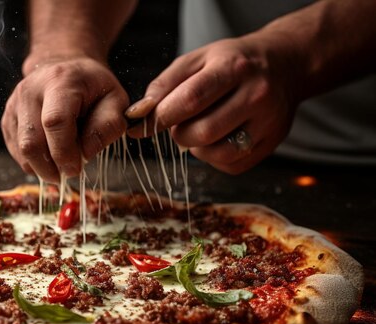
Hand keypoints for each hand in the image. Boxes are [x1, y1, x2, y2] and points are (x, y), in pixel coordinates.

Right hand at [1, 57, 128, 182]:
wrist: (64, 68)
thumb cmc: (92, 88)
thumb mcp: (115, 100)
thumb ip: (108, 126)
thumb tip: (86, 153)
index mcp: (60, 81)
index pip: (55, 122)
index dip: (64, 152)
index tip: (76, 169)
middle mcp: (30, 90)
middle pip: (31, 141)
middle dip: (50, 168)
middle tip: (68, 173)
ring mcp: (14, 104)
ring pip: (21, 150)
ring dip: (42, 167)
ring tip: (61, 163)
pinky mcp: (7, 118)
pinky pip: (16, 151)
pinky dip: (34, 162)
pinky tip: (49, 155)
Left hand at [126, 36, 300, 173]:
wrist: (284, 66)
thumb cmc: (231, 63)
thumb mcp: (197, 60)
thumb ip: (164, 85)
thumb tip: (139, 114)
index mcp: (234, 68)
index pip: (191, 100)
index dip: (161, 117)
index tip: (141, 125)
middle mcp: (256, 96)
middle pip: (203, 132)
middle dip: (179, 133)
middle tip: (179, 122)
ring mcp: (268, 123)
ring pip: (217, 154)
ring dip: (196, 147)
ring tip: (200, 127)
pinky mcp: (271, 144)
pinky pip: (230, 164)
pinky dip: (214, 156)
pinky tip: (218, 136)